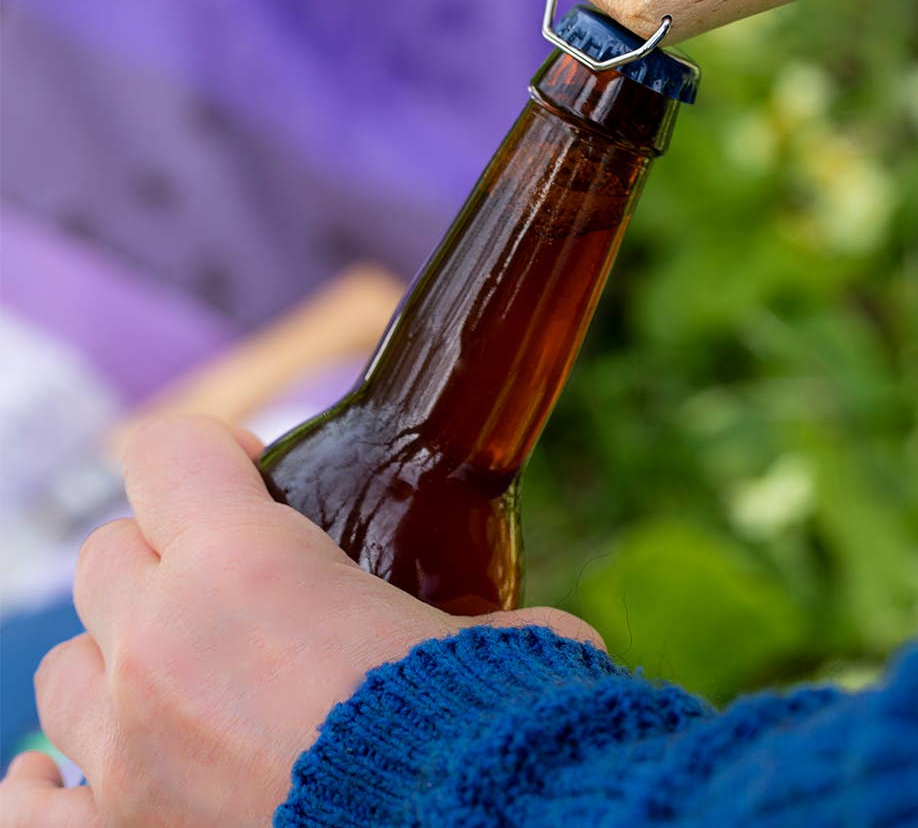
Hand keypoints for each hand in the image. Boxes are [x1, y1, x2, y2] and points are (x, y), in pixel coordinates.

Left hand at [0, 415, 599, 826]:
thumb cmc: (482, 739)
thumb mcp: (502, 644)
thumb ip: (490, 620)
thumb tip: (544, 641)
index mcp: (246, 570)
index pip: (161, 447)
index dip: (209, 449)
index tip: (254, 476)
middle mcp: (160, 649)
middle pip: (108, 553)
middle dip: (170, 553)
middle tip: (238, 589)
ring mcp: (122, 758)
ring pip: (64, 667)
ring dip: (118, 659)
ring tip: (179, 680)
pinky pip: (28, 802)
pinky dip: (55, 780)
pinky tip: (93, 774)